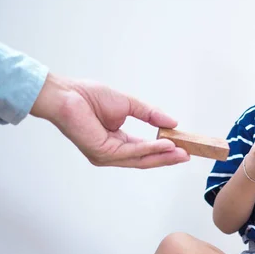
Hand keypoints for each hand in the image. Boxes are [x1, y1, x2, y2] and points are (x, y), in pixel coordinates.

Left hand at [30, 73, 189, 168]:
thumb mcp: (129, 104)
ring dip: (162, 155)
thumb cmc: (89, 96)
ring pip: (140, 159)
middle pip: (145, 159)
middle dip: (167, 158)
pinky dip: (150, 148)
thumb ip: (151, 115)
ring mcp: (106, 156)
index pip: (144, 150)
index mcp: (116, 142)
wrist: (67, 94)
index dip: (164, 150)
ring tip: (180, 151)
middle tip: (187, 155)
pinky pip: (131, 153)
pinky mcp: (102, 153)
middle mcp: (111, 153)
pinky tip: (164, 145)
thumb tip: (172, 122)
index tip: (182, 147)